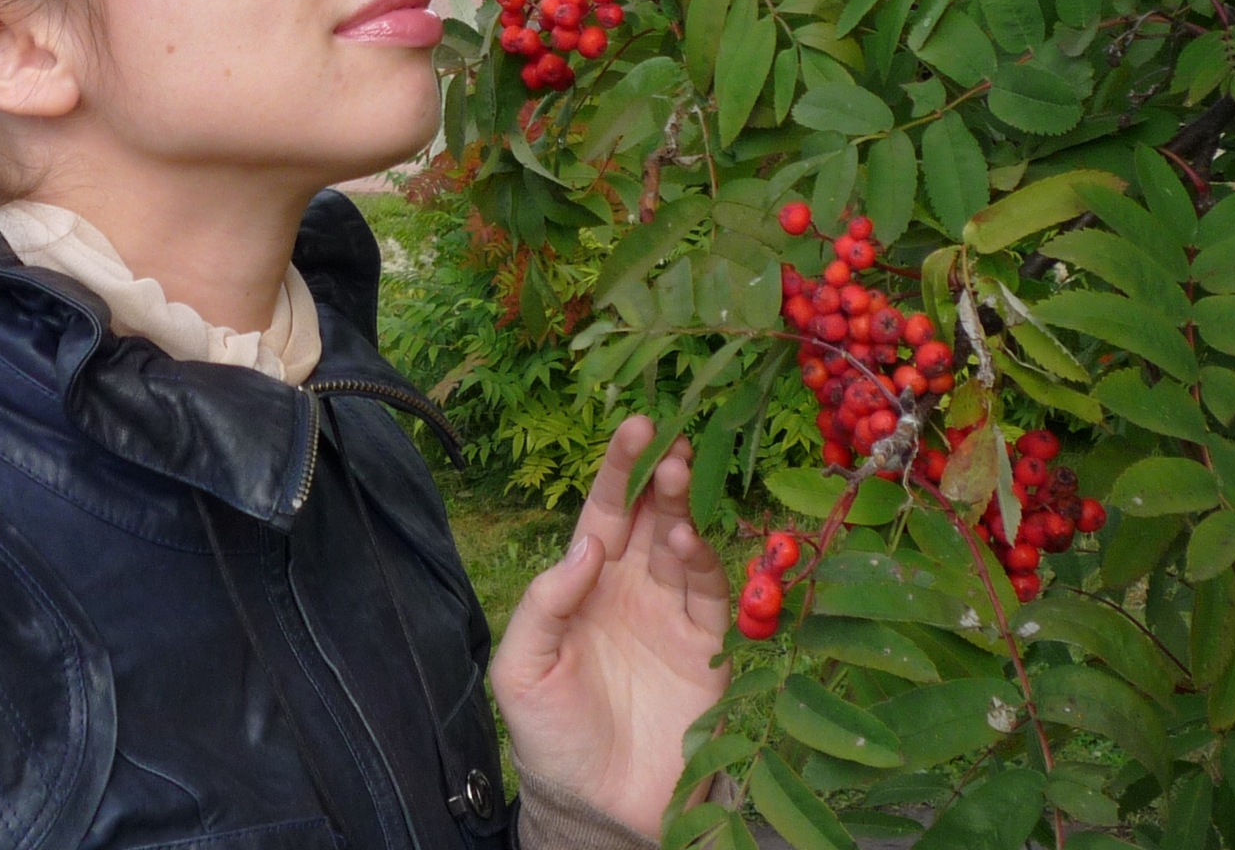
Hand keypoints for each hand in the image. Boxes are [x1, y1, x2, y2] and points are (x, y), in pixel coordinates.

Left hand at [488, 416, 730, 836]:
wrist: (595, 810)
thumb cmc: (549, 737)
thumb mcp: (522, 668)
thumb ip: (545, 603)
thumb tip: (587, 546)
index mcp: (585, 585)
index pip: (604, 513)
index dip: (618, 470)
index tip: (634, 425)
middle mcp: (632, 590)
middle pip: (649, 517)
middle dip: (658, 474)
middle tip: (666, 437)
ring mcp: (672, 618)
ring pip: (683, 545)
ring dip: (681, 508)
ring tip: (677, 474)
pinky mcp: (708, 652)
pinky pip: (712, 596)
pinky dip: (706, 563)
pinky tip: (687, 540)